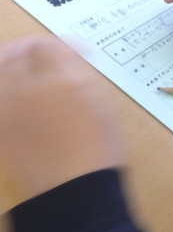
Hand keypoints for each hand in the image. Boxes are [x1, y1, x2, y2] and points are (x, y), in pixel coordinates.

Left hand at [0, 36, 123, 198]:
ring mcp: (9, 109)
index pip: (47, 45)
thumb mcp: (104, 103)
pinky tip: (12, 89)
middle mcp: (29, 89)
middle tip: (41, 50)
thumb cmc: (100, 148)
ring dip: (8, 62)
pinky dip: (3, 86)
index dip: (61, 43)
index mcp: (62, 80)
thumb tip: (70, 58)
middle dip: (28, 46)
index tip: (76, 51)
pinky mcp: (0, 129)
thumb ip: (82, 75)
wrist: (77, 188)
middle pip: (14, 53)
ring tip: (21, 65)